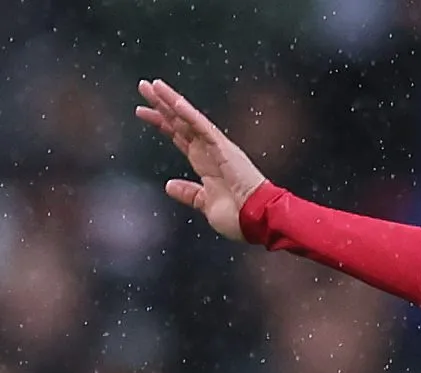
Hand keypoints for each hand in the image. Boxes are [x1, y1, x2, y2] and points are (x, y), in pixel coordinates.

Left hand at [135, 78, 268, 240]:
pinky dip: (189, 114)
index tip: (143, 111)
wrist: (257, 220)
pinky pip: (203, 127)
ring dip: (170, 101)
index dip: (162, 123)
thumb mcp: (206, 204)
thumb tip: (170, 186)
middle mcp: (210, 151)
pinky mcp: (224, 148)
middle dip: (161, 105)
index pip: (180, 137)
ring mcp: (217, 148)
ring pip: (189, 119)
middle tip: (144, 86)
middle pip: (180, 122)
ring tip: (153, 86)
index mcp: (205, 164)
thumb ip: (189, 193)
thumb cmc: (239, 216)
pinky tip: (175, 102)